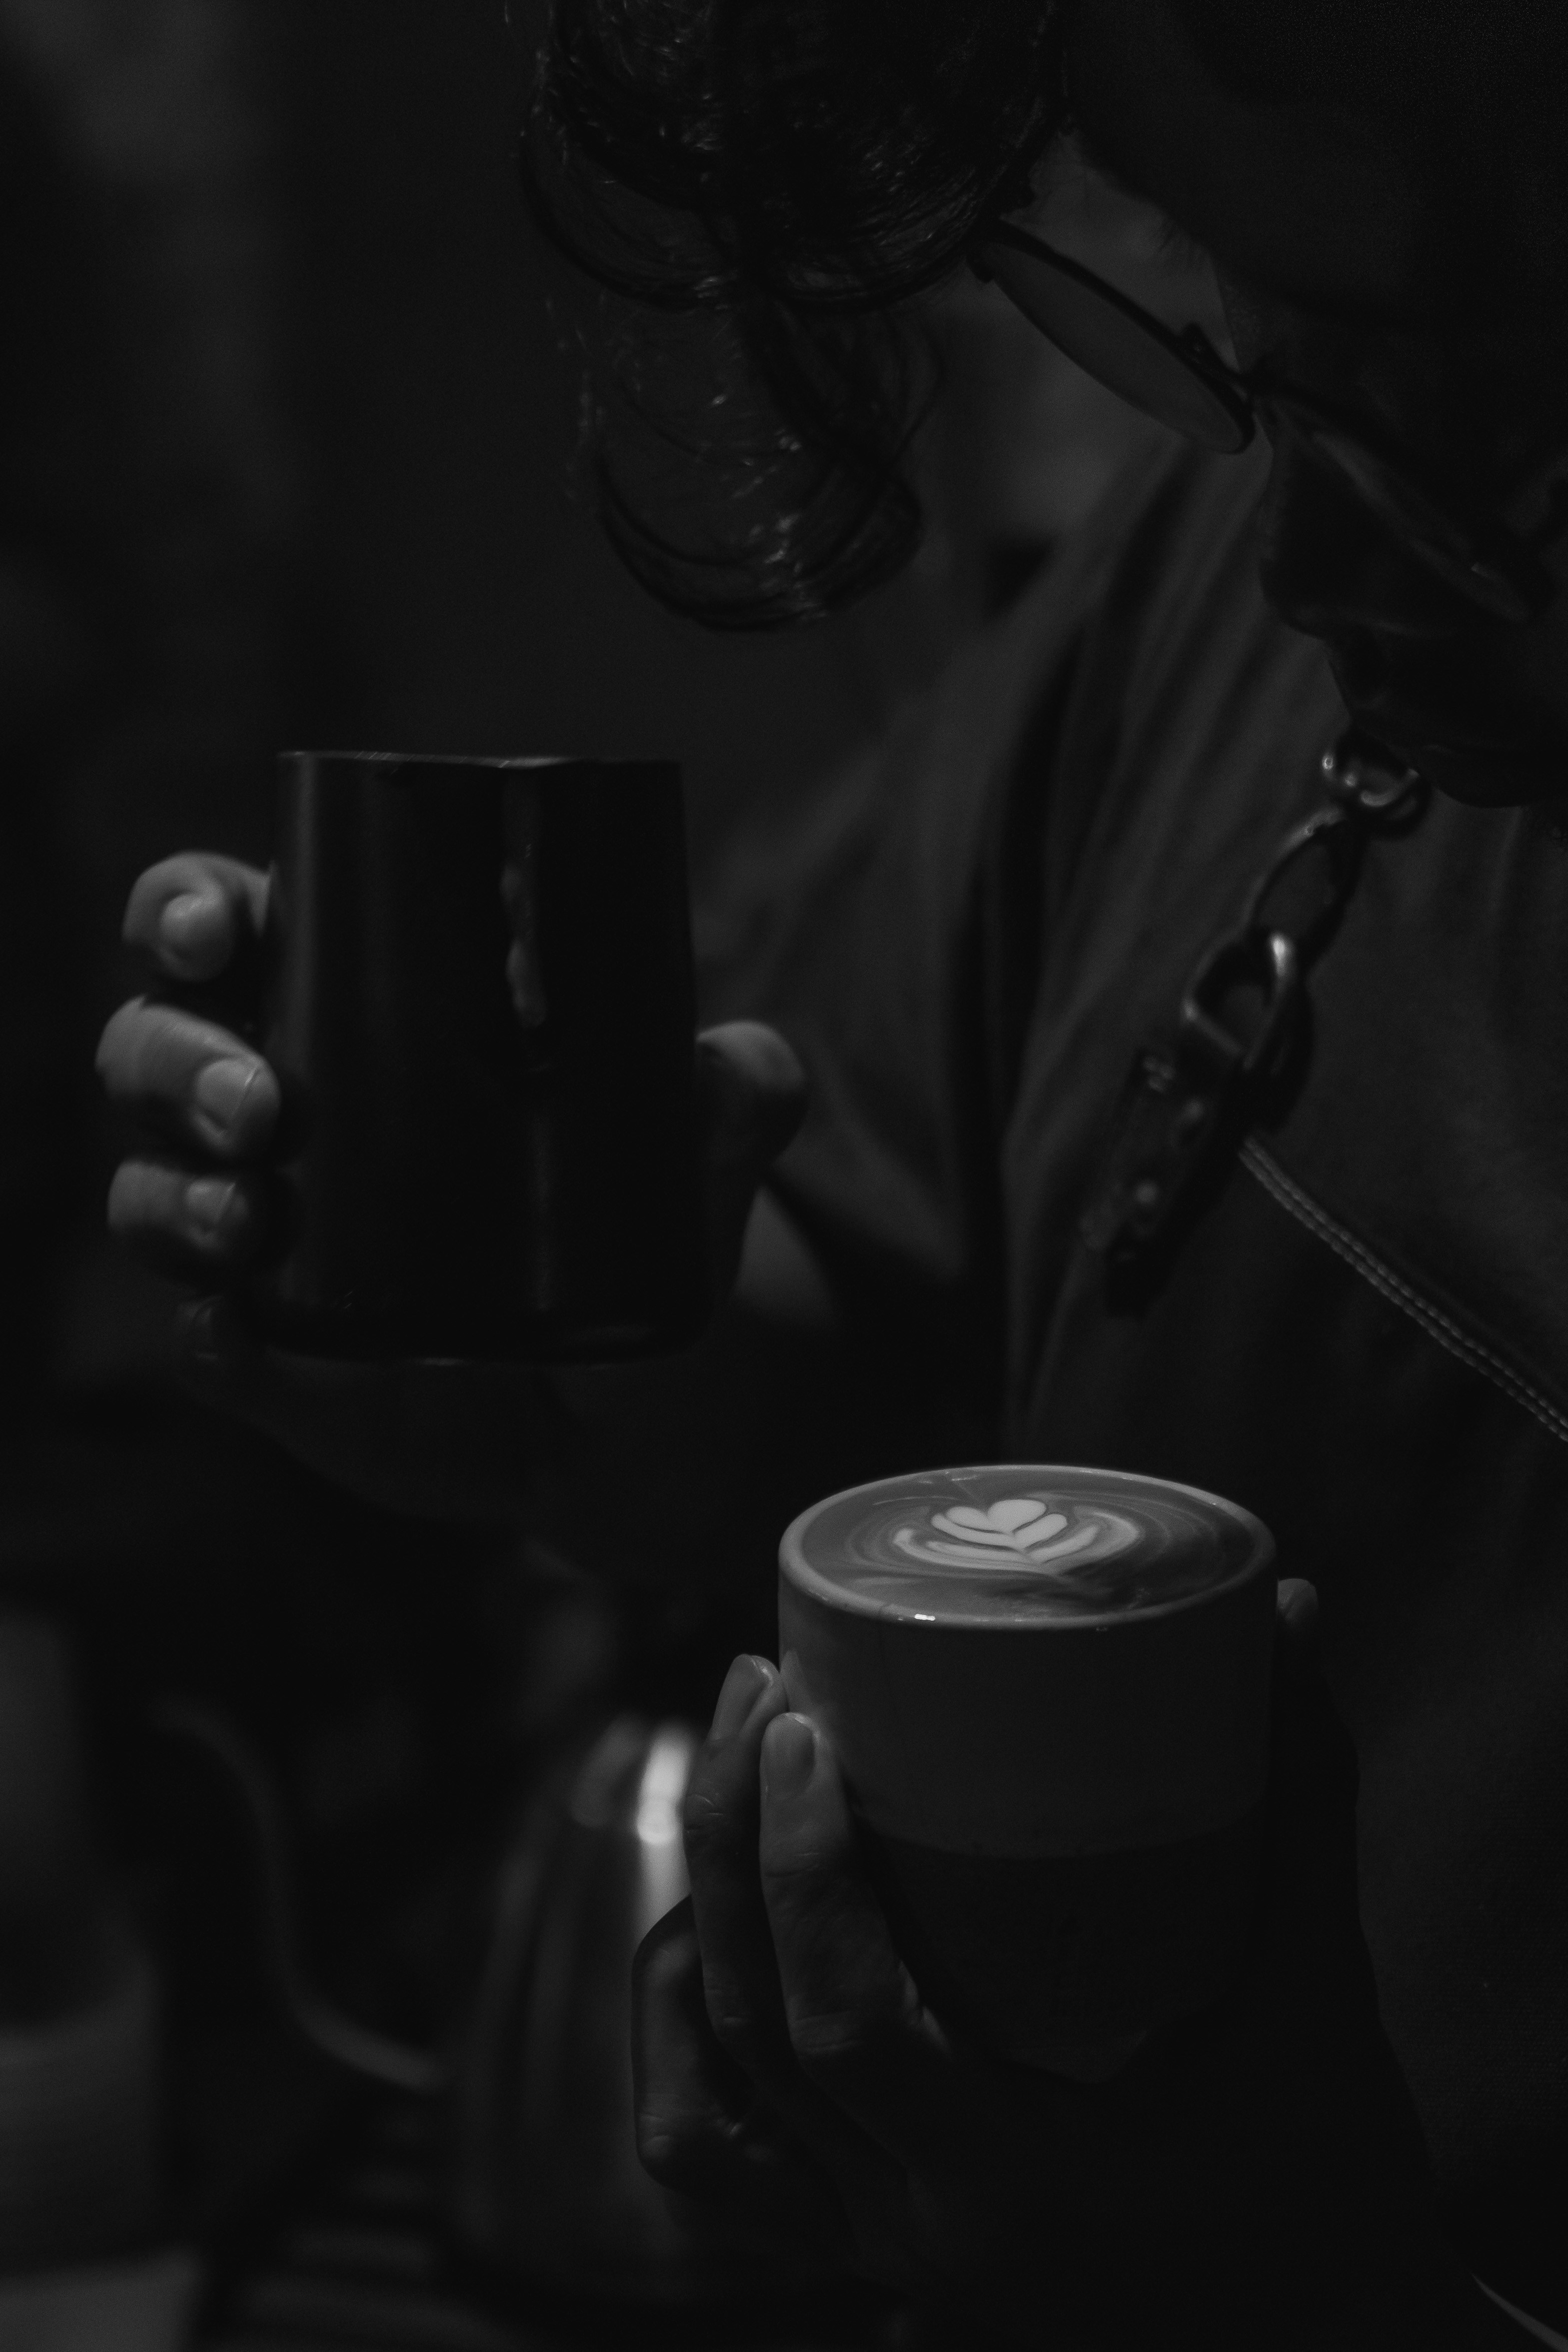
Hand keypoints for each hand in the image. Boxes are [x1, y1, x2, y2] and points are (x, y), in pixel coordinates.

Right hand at [97, 853, 805, 1518]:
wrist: (633, 1411)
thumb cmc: (632, 1235)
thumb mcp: (692, 1166)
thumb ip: (733, 1103)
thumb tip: (739, 1067)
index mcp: (341, 1015)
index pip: (219, 929)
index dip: (185, 909)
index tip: (220, 925)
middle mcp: (270, 1116)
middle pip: (150, 1049)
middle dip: (175, 1062)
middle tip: (261, 1105)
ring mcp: (256, 1243)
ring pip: (147, 1191)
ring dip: (176, 1198)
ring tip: (257, 1220)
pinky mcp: (268, 1364)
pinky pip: (198, 1344)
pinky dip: (208, 1339)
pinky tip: (238, 1334)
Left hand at [634, 1585, 1504, 2348]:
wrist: (1327, 2345)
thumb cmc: (1333, 2191)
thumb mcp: (1322, 2003)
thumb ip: (1302, 1809)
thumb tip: (1290, 1613)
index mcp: (1018, 2189)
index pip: (846, 2026)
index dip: (801, 1871)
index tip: (800, 1725)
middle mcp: (917, 2234)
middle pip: (751, 2030)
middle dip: (730, 1841)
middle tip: (756, 1687)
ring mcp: (874, 2252)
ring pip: (703, 2099)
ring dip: (694, 1926)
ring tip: (729, 1788)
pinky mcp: (859, 2246)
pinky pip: (712, 2157)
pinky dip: (686, 2034)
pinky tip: (711, 1929)